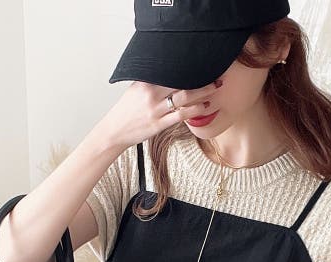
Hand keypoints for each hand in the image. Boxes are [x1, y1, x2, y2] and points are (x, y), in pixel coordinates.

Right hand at [96, 79, 222, 151]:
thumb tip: (166, 72)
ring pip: (184, 97)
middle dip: (200, 78)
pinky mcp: (159, 124)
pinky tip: (204, 106)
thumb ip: (150, 81)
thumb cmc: (126, 111)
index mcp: (145, 81)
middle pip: (181, 81)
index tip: (202, 63)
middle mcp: (151, 93)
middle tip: (215, 74)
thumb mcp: (135, 89)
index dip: (188, 67)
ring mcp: (156, 109)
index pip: (171, 70)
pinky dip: (194, 110)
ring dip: (202, 92)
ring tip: (214, 88)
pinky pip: (180, 115)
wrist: (115, 130)